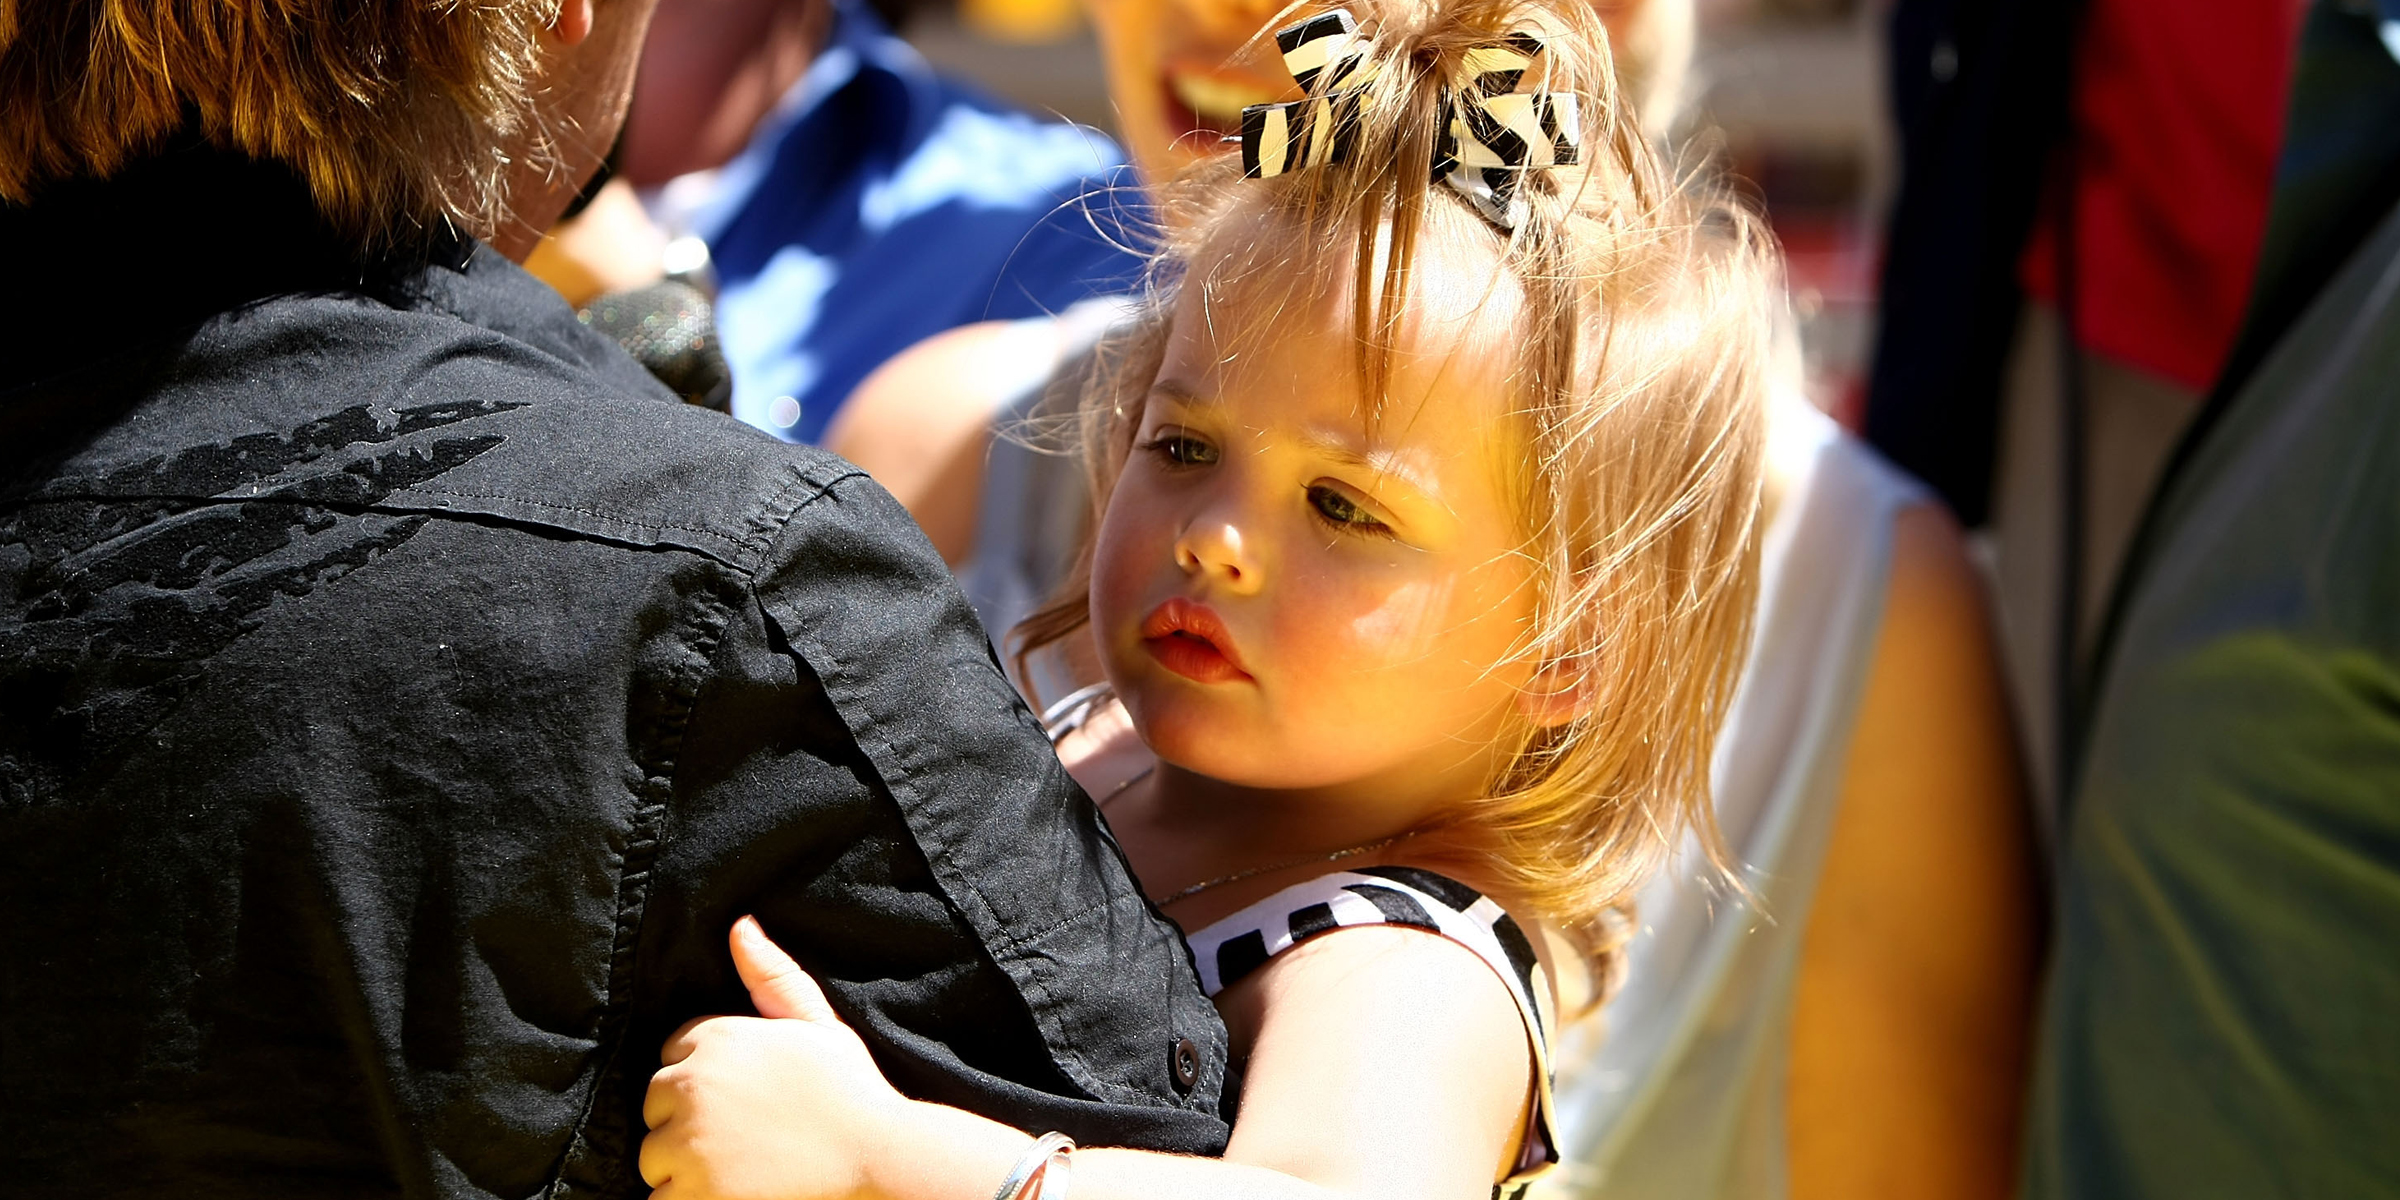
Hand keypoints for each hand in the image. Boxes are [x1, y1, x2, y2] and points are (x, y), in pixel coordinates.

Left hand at [641, 917, 914, 1199]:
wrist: (878, 1158)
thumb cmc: (851, 1091)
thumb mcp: (816, 1022)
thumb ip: (772, 975)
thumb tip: (740, 926)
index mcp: (716, 1038)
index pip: (673, 1054)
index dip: (708, 1077)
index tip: (745, 1096)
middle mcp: (692, 1085)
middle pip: (656, 1104)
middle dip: (688, 1119)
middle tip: (743, 1134)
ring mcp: (687, 1142)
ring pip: (654, 1155)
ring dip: (684, 1165)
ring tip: (739, 1164)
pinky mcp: (693, 1193)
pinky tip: (731, 1190)